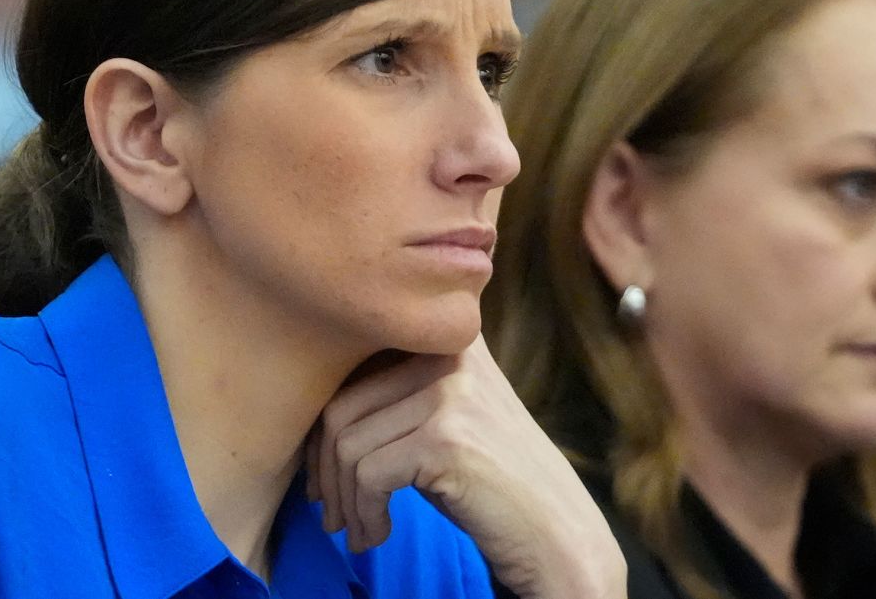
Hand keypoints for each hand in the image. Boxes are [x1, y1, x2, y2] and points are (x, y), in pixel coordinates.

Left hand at [307, 336, 626, 598]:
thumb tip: (315, 408)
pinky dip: (364, 514)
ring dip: (342, 500)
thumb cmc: (494, 484)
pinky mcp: (447, 439)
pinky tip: (378, 534)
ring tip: (356, 529)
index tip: (327, 471)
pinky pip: (367, 475)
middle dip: (324, 468)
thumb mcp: (447, 418)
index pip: (353, 364)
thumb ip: (398, 393)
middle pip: (340, 404)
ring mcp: (450, 393)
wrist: (560, 537)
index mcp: (448, 338)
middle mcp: (451, 351)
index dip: (325, 424)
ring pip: (347, 443)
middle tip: (329, 510)